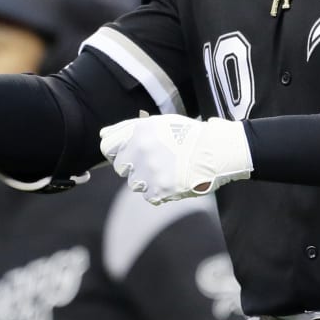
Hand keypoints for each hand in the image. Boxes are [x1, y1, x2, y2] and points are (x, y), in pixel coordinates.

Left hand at [98, 113, 251, 204]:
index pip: (107, 148)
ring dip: (147, 180)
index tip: (131, 154)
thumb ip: (127, 128)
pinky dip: (160, 192)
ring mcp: (150, 171)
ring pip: (134, 184)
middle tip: (155, 162)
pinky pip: (149, 196)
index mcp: (138, 131)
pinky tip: (173, 180)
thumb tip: (102, 135)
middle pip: (121, 168)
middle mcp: (140, 150)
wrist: (217, 151)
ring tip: (167, 171)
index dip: (119, 152)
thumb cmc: (187, 135)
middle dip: (134, 167)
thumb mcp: (157, 123)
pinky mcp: (160, 190)